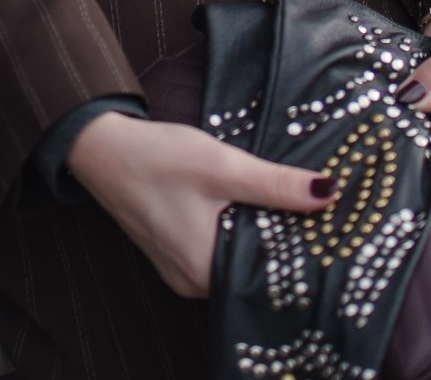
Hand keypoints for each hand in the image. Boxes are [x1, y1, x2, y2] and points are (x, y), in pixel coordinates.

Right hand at [65, 112, 338, 298]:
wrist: (102, 148)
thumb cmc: (159, 157)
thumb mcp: (223, 165)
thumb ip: (275, 184)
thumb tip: (328, 193)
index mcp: (205, 271)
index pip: (269, 274)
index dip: (301, 251)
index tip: (328, 227)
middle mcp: (192, 282)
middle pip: (252, 268)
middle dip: (282, 240)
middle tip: (315, 211)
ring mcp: (180, 270)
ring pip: (235, 258)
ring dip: (257, 234)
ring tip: (289, 206)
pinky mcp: (174, 253)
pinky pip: (216, 252)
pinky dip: (235, 232)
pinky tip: (250, 207)